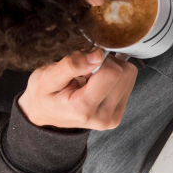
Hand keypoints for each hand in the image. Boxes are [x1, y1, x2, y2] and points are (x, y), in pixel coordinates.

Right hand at [18, 50, 137, 129]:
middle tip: (87, 68)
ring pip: (130, 76)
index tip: (84, 61)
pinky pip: (129, 83)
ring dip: (112, 69)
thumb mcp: (47, 76)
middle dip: (107, 63)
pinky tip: (97, 83)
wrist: (43, 112)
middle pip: (126, 73)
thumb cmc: (42, 94)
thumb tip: (97, 55)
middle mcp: (102, 117)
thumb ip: (71, 65)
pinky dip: (114, 77)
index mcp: (83, 109)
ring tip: (90, 77)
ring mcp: (112, 118)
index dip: (99, 58)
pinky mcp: (118, 114)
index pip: (112, 73)